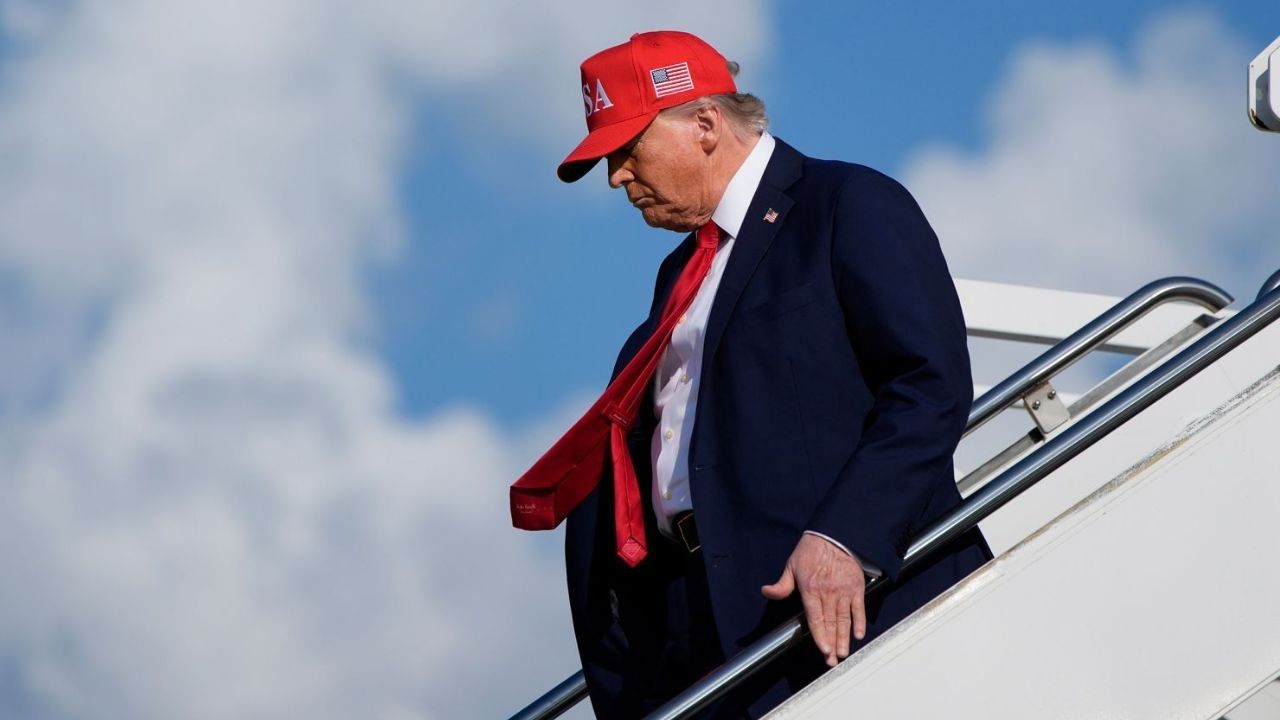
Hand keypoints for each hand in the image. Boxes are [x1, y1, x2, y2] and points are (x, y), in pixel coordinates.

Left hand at [761, 533, 865, 667]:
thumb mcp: (791, 566)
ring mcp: (844, 591)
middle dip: (831, 644)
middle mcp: (828, 592)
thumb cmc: (810, 551)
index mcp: (810, 589)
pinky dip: (859, 622)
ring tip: (843, 653)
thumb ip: (782, 584)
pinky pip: (859, 608)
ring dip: (844, 637)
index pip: (815, 618)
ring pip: (844, 619)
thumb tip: (766, 591)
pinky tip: (858, 635)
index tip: (823, 649)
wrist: (833, 535)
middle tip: (833, 660)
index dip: (820, 635)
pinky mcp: (856, 587)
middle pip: (830, 623)